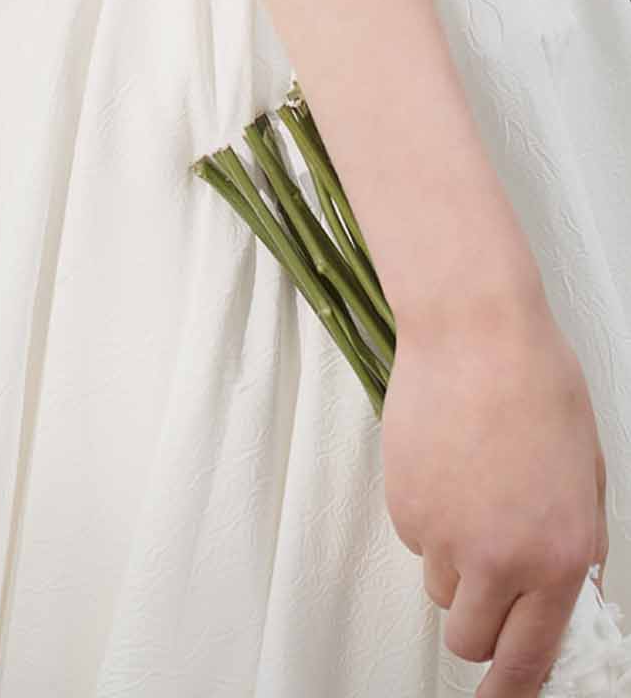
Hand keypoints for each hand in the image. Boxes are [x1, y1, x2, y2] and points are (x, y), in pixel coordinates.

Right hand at [382, 287, 608, 696]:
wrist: (476, 330)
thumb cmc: (537, 384)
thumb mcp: (587, 475)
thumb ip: (579, 545)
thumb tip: (569, 592)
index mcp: (560, 557)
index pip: (531, 658)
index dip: (513, 689)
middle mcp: (501, 558)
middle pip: (469, 639)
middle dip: (477, 628)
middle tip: (485, 589)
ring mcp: (445, 535)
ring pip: (440, 586)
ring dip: (454, 563)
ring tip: (471, 496)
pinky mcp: (404, 505)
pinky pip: (415, 538)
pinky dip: (428, 517)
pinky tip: (447, 468)